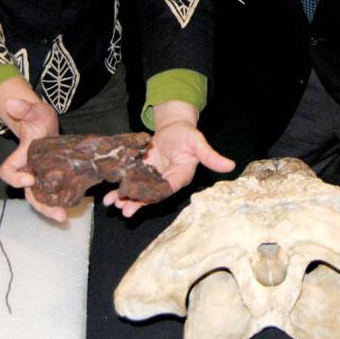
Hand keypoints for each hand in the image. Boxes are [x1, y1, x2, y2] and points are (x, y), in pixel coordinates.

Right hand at [0, 77, 65, 222]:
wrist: (47, 125)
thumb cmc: (37, 117)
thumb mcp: (34, 111)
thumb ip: (24, 108)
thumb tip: (12, 103)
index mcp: (20, 157)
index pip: (8, 172)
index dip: (15, 178)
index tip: (29, 178)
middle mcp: (28, 171)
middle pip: (28, 194)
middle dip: (40, 206)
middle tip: (57, 214)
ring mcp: (42, 177)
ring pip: (42, 198)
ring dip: (52, 209)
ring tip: (64, 218)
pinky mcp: (57, 178)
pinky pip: (56, 193)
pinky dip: (63, 201)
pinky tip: (75, 206)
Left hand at [102, 100, 234, 217]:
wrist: (174, 127)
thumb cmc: (188, 135)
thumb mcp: (199, 143)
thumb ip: (211, 156)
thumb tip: (231, 165)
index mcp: (180, 176)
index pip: (168, 189)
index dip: (156, 195)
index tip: (143, 200)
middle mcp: (165, 180)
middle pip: (150, 195)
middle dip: (136, 203)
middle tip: (124, 211)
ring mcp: (152, 178)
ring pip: (138, 192)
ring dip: (125, 199)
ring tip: (112, 204)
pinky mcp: (142, 172)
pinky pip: (130, 183)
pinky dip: (119, 189)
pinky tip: (109, 196)